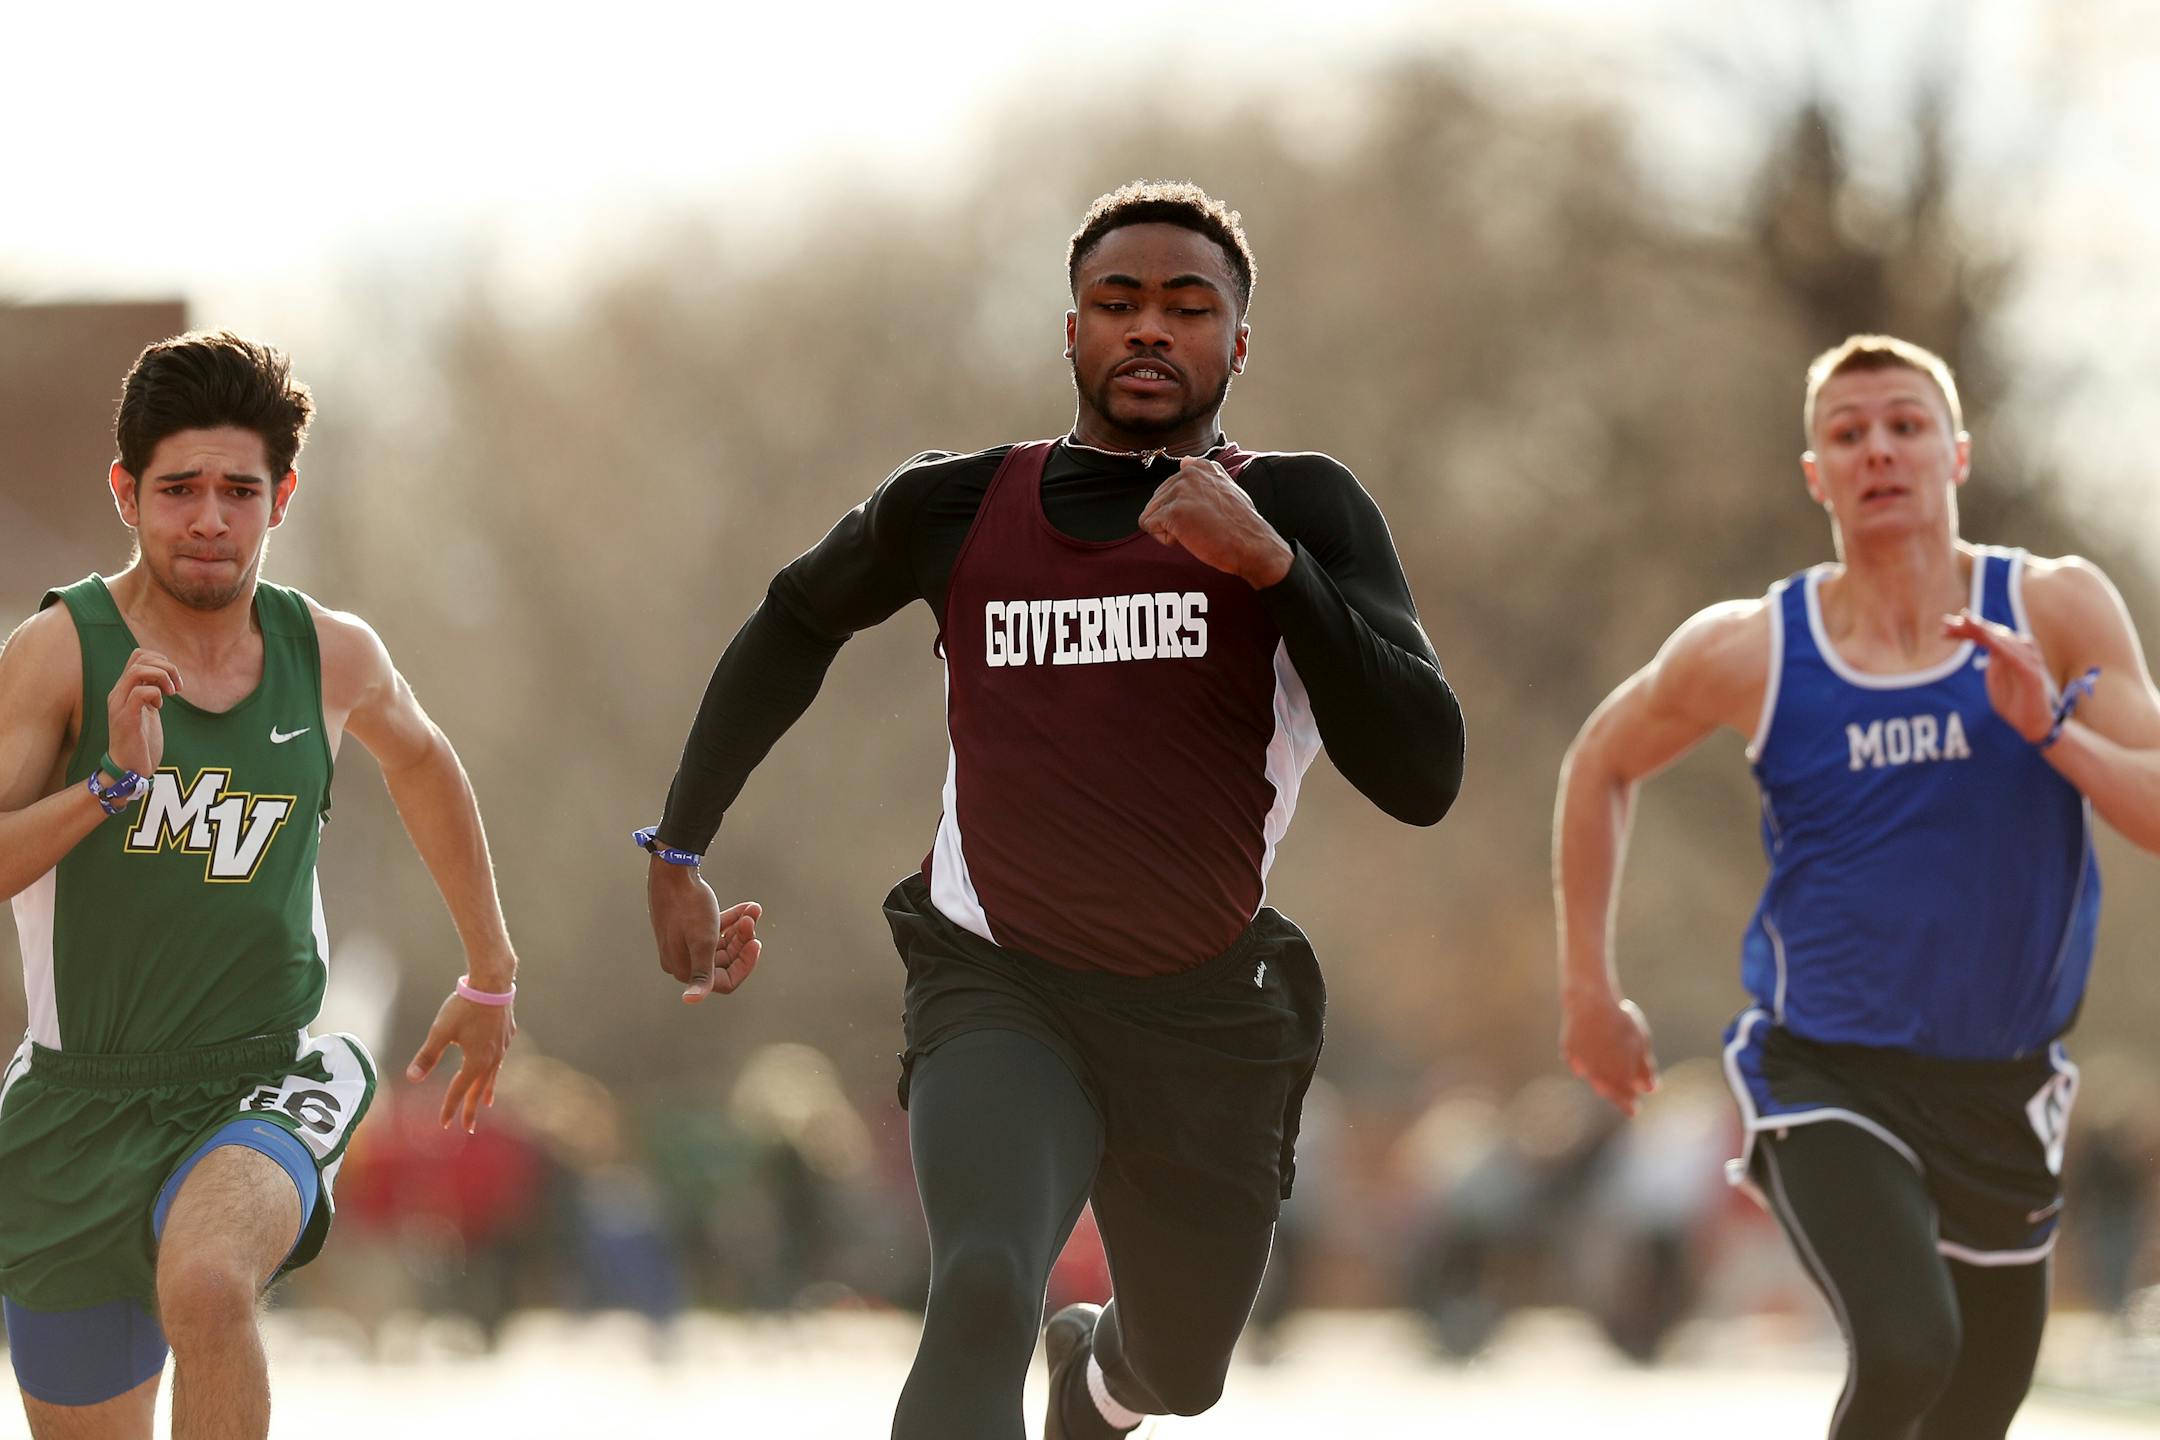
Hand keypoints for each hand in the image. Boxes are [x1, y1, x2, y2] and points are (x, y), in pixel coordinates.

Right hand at [106, 648, 178, 776]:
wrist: (129, 769)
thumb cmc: (141, 742)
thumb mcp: (148, 711)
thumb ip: (151, 694)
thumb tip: (164, 678)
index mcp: (124, 689)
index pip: (138, 656)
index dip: (161, 660)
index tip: (173, 680)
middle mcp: (118, 693)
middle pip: (140, 658)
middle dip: (167, 667)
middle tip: (177, 688)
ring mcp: (119, 705)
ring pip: (137, 671)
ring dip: (162, 677)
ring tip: (171, 693)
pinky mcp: (126, 719)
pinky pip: (141, 693)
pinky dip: (156, 694)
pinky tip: (160, 708)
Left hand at [406, 988, 516, 1131]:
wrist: (493, 982)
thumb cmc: (464, 1006)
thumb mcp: (441, 1031)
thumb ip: (427, 1055)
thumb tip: (412, 1078)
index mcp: (476, 1061)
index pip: (459, 1090)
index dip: (449, 1108)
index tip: (444, 1125)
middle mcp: (492, 1058)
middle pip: (479, 1089)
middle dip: (471, 1108)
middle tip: (469, 1128)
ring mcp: (502, 1047)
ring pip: (493, 1075)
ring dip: (487, 1090)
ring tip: (488, 1103)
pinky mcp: (507, 1035)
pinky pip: (500, 1059)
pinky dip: (495, 1069)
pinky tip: (494, 1066)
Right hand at [647, 860, 762, 1001]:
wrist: (673, 870)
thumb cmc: (689, 905)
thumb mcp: (703, 941)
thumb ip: (702, 973)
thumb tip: (690, 1000)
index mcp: (684, 968)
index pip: (724, 981)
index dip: (744, 965)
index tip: (757, 942)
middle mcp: (682, 960)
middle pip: (724, 961)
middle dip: (742, 940)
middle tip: (752, 919)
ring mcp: (683, 943)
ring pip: (722, 944)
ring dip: (740, 928)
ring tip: (752, 909)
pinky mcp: (686, 927)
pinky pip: (714, 931)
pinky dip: (731, 920)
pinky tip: (747, 907)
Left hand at [1137, 458, 1293, 587]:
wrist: (1251, 545)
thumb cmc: (1240, 525)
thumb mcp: (1226, 488)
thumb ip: (1204, 475)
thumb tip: (1185, 460)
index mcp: (1200, 467)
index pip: (1169, 489)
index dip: (1182, 509)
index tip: (1205, 515)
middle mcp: (1188, 473)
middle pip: (1157, 501)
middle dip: (1173, 519)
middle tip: (1201, 526)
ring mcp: (1180, 490)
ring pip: (1151, 513)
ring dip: (1169, 529)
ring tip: (1197, 531)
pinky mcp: (1173, 511)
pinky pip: (1149, 526)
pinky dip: (1166, 538)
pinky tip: (1190, 537)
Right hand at [1561, 992, 1657, 1116]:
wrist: (1590, 1000)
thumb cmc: (1620, 1021)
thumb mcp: (1640, 1043)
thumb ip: (1644, 1069)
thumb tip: (1650, 1090)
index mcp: (1616, 1076)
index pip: (1624, 1098)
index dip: (1629, 1105)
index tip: (1634, 1110)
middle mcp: (1596, 1074)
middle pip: (1606, 1089)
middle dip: (1615, 1093)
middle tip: (1623, 1095)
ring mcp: (1579, 1062)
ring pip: (1592, 1076)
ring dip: (1601, 1078)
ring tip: (1609, 1077)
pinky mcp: (1568, 1050)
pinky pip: (1577, 1062)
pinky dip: (1585, 1063)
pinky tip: (1590, 1057)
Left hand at [1943, 609, 2050, 742]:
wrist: (2032, 724)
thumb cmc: (2013, 702)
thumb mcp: (1995, 678)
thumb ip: (1990, 661)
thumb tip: (1977, 641)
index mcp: (2009, 653)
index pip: (1986, 635)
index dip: (1965, 630)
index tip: (1943, 628)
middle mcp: (2020, 651)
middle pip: (1992, 633)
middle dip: (1968, 626)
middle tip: (1945, 622)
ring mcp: (2028, 660)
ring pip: (2003, 639)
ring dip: (1983, 630)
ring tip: (1965, 622)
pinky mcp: (2032, 673)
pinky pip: (2014, 656)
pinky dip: (2000, 645)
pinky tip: (1987, 639)